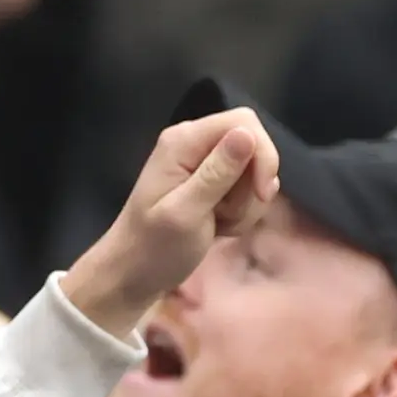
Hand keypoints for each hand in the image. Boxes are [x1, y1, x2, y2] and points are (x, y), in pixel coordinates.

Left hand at [59, 107, 278, 334]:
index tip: (260, 193)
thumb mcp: (187, 212)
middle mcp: (194, 144)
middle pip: (253, 147)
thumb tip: (247, 133)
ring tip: (218, 224)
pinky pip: (246, 192)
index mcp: (183, 140)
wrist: (134, 274)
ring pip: (253, 173)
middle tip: (228, 214)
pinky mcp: (211, 186)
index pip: (244, 122)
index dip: (262, 155)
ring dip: (246, 205)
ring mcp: (203, 165)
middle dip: (253, 187)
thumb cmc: (154, 247)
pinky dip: (241, 214)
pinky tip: (219, 227)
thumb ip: (217, 173)